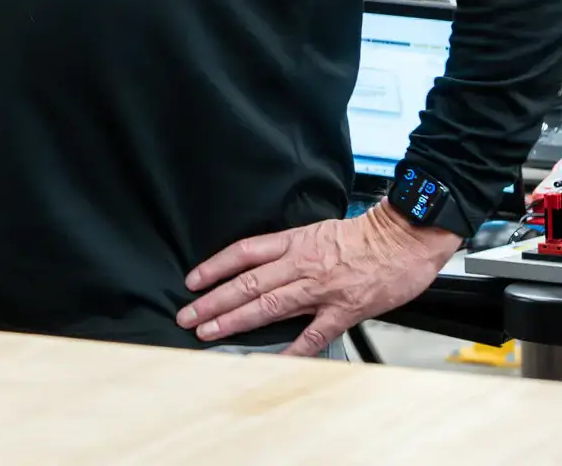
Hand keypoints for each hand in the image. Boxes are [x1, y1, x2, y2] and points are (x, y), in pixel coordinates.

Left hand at [177, 203, 460, 354]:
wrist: (403, 238)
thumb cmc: (364, 234)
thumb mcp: (317, 230)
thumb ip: (290, 249)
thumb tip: (263, 263)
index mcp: (293, 241)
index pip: (243, 253)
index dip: (214, 267)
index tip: (193, 282)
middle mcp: (300, 264)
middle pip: (247, 282)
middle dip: (214, 300)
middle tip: (188, 315)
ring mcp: (320, 289)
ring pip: (269, 305)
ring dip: (236, 320)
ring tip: (210, 331)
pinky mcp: (344, 310)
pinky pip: (313, 334)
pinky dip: (292, 350)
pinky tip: (272, 360)